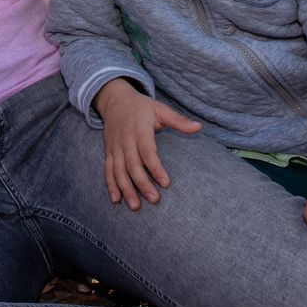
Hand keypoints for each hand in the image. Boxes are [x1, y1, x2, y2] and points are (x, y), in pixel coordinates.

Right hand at [94, 79, 201, 209]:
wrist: (115, 100)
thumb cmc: (142, 107)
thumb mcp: (160, 109)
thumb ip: (178, 120)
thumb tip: (199, 127)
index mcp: (139, 129)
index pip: (147, 151)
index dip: (156, 168)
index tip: (166, 184)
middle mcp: (125, 140)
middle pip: (132, 164)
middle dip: (142, 183)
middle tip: (154, 199)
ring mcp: (115, 147)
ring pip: (118, 170)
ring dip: (125, 189)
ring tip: (135, 206)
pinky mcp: (109, 152)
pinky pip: (108, 170)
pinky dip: (110, 185)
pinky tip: (116, 199)